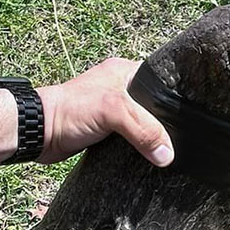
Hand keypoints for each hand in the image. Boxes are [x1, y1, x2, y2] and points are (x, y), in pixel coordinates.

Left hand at [37, 58, 174, 166]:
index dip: (175, 99)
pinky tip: (148, 158)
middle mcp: (120, 89)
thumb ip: (144, 129)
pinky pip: (130, 140)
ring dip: (150, 139)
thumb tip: (167, 154)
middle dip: (164, 123)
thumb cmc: (71, 110)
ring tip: (169, 151)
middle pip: (154, 107)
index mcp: (125, 72)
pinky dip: (137, 149)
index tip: (189, 118)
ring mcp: (112, 111)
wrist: (40, 132)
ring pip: (142, 126)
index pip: (160, 82)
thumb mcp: (114, 111)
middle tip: (181, 139)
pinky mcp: (106, 132)